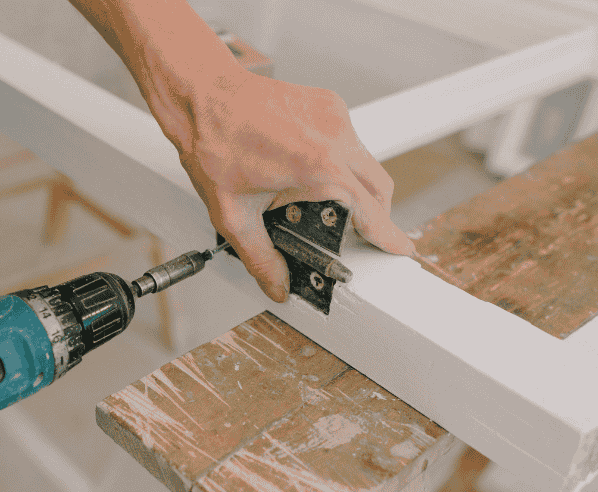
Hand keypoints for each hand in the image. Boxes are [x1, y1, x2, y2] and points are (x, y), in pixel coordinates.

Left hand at [171, 70, 415, 301]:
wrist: (202, 95)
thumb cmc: (213, 143)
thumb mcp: (233, 214)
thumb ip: (260, 258)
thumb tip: (277, 284)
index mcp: (320, 166)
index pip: (371, 210)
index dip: (388, 236)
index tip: (401, 250)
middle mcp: (336, 136)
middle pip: (379, 186)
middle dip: (373, 215)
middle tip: (354, 234)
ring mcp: (335, 114)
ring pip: (365, 161)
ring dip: (354, 186)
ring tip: (316, 199)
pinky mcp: (329, 102)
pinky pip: (349, 139)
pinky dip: (340, 160)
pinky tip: (306, 169)